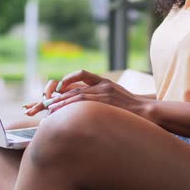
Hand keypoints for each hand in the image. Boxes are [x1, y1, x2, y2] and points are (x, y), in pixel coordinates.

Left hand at [34, 70, 154, 119]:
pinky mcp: (105, 99)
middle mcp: (102, 85)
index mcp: (104, 82)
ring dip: (60, 103)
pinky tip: (60, 113)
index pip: (81, 75)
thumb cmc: (132, 109)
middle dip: (56, 96)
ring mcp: (103, 92)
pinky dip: (69, 107)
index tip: (55, 91)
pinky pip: (83, 102)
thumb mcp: (116, 97)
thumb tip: (86, 107)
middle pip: (73, 88)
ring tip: (47, 109)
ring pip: (76, 95)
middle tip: (41, 104)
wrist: (148, 111)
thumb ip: (102, 97)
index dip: (66, 82)